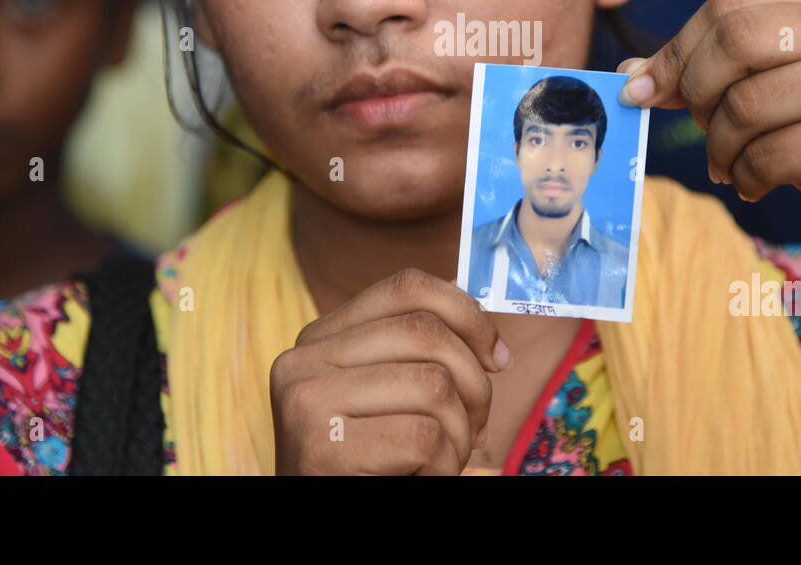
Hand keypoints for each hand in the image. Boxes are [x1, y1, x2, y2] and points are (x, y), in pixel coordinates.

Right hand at [269, 267, 510, 473]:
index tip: (497, 355)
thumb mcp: (386, 394)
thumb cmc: (370, 461)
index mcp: (320, 337)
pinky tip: (423, 476)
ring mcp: (307, 402)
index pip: (406, 287)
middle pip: (426, 333)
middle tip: (478, 424)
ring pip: (432, 385)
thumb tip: (469, 297)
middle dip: (475, 382)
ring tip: (443, 458)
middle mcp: (304, 360)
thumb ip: (414, 349)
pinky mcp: (322, 449)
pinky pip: (422, 437)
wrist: (328, 513)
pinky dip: (442, 464)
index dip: (466, 312)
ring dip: (459, 433)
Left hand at [618, 0, 800, 258]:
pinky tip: (758, 183)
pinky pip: (767, 155)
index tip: (645, 89)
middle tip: (699, 125)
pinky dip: (746, 177)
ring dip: (721, 147)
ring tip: (731, 163)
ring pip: (745, 105)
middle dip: (696, 91)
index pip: (730, 7)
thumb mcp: (778, 86)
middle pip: (734, 43)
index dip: (676, 50)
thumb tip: (632, 74)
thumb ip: (714, 68)